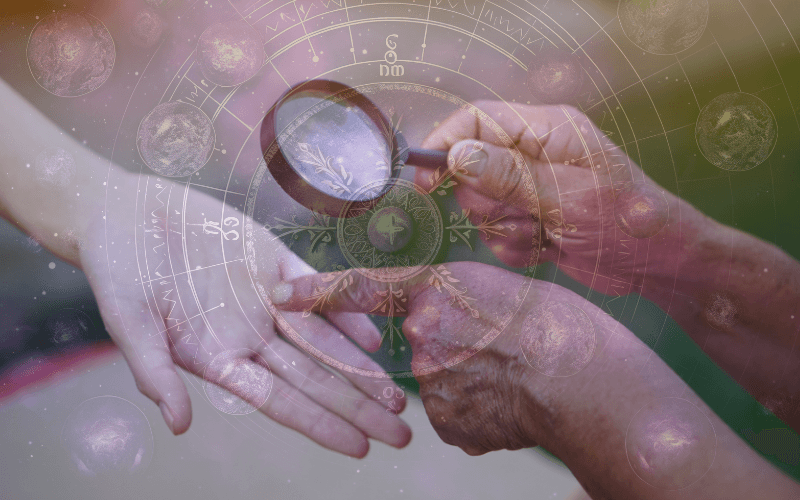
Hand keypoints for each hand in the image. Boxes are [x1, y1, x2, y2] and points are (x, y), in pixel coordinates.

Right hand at [77, 170, 410, 456]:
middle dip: (358, 407)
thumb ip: (153, 372)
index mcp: (219, 358)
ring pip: (324, 341)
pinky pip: (317, 288)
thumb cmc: (117, 271)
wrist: (124, 212)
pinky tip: (374, 335)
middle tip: (401, 434)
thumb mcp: (128, 324)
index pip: (281, 401)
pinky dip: (345, 309)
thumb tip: (178, 426)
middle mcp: (251, 335)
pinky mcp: (274, 261)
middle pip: (315, 379)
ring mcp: (267, 299)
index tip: (360, 447)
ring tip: (397, 396)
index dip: (321, 424)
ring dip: (361, 367)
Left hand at [271, 263, 799, 498]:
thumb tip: (435, 339)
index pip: (363, 288)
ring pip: (440, 382)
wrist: (590, 381)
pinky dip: (476, 409)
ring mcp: (435, 383)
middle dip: (448, 346)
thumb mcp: (503, 288)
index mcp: (438, 289)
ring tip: (514, 374)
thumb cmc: (559, 323)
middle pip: (420, 344)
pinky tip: (510, 401)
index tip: (281, 294)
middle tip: (498, 346)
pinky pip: (455, 414)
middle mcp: (425, 335)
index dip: (319, 291)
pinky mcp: (449, 424)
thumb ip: (456, 305)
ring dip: (467, 380)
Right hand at [417, 102, 707, 294]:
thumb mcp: (566, 198)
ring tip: (545, 233)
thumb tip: (457, 155)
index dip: (446, 144)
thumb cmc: (627, 222)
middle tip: (526, 214)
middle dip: (491, 201)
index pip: (478, 120)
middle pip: (470, 169)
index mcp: (546, 130)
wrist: (657, 265)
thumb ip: (509, 176)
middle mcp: (533, 154)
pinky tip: (548, 248)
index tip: (425, 180)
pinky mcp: (529, 218)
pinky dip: (516, 246)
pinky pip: (495, 233)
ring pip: (480, 206)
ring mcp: (529, 188)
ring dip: (506, 228)